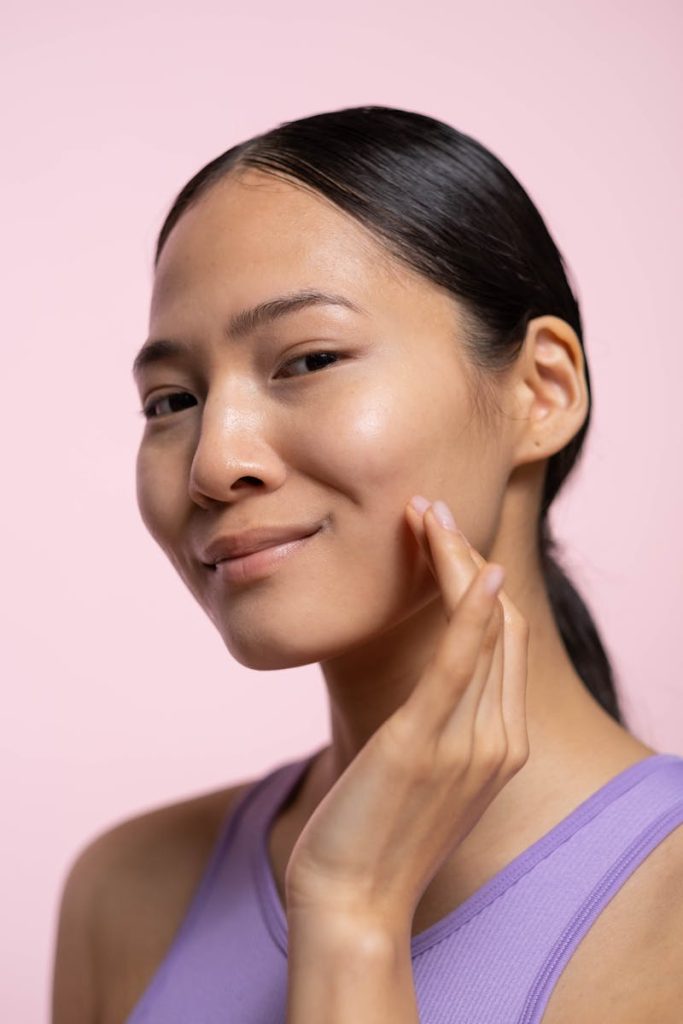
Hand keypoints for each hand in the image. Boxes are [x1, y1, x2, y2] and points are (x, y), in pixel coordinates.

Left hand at [284, 497, 530, 932]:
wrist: (351, 903)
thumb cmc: (376, 835)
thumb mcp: (423, 774)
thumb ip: (440, 726)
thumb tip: (423, 686)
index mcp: (501, 743)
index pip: (506, 641)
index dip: (480, 583)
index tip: (445, 541)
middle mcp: (498, 739)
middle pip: (501, 624)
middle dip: (468, 557)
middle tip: (432, 510)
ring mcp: (469, 743)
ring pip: (482, 630)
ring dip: (459, 562)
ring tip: (428, 514)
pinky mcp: (425, 743)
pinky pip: (461, 664)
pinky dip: (472, 612)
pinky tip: (475, 568)